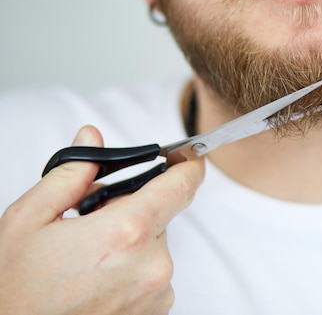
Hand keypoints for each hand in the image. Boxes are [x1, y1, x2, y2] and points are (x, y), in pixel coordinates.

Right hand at [0, 126, 204, 314]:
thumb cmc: (16, 290)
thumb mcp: (30, 220)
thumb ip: (71, 174)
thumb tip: (92, 138)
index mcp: (126, 233)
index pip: (179, 186)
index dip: (187, 167)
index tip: (190, 158)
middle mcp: (152, 265)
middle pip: (159, 218)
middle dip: (131, 214)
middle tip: (91, 229)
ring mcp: (156, 294)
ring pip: (154, 249)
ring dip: (130, 247)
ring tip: (88, 265)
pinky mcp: (154, 313)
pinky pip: (153, 278)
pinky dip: (132, 274)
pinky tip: (97, 284)